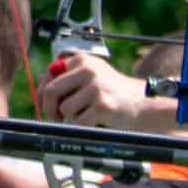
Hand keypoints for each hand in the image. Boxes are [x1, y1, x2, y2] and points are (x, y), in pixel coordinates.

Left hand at [38, 53, 160, 129]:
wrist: (146, 105)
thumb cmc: (117, 94)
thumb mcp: (94, 77)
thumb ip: (69, 79)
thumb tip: (42, 93)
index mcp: (83, 60)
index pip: (49, 74)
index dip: (42, 93)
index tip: (43, 104)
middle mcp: (88, 70)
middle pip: (50, 91)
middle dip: (49, 108)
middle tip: (55, 118)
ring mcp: (96, 87)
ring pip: (64, 109)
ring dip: (73, 118)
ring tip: (89, 116)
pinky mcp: (102, 105)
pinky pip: (78, 122)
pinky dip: (85, 127)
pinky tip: (98, 122)